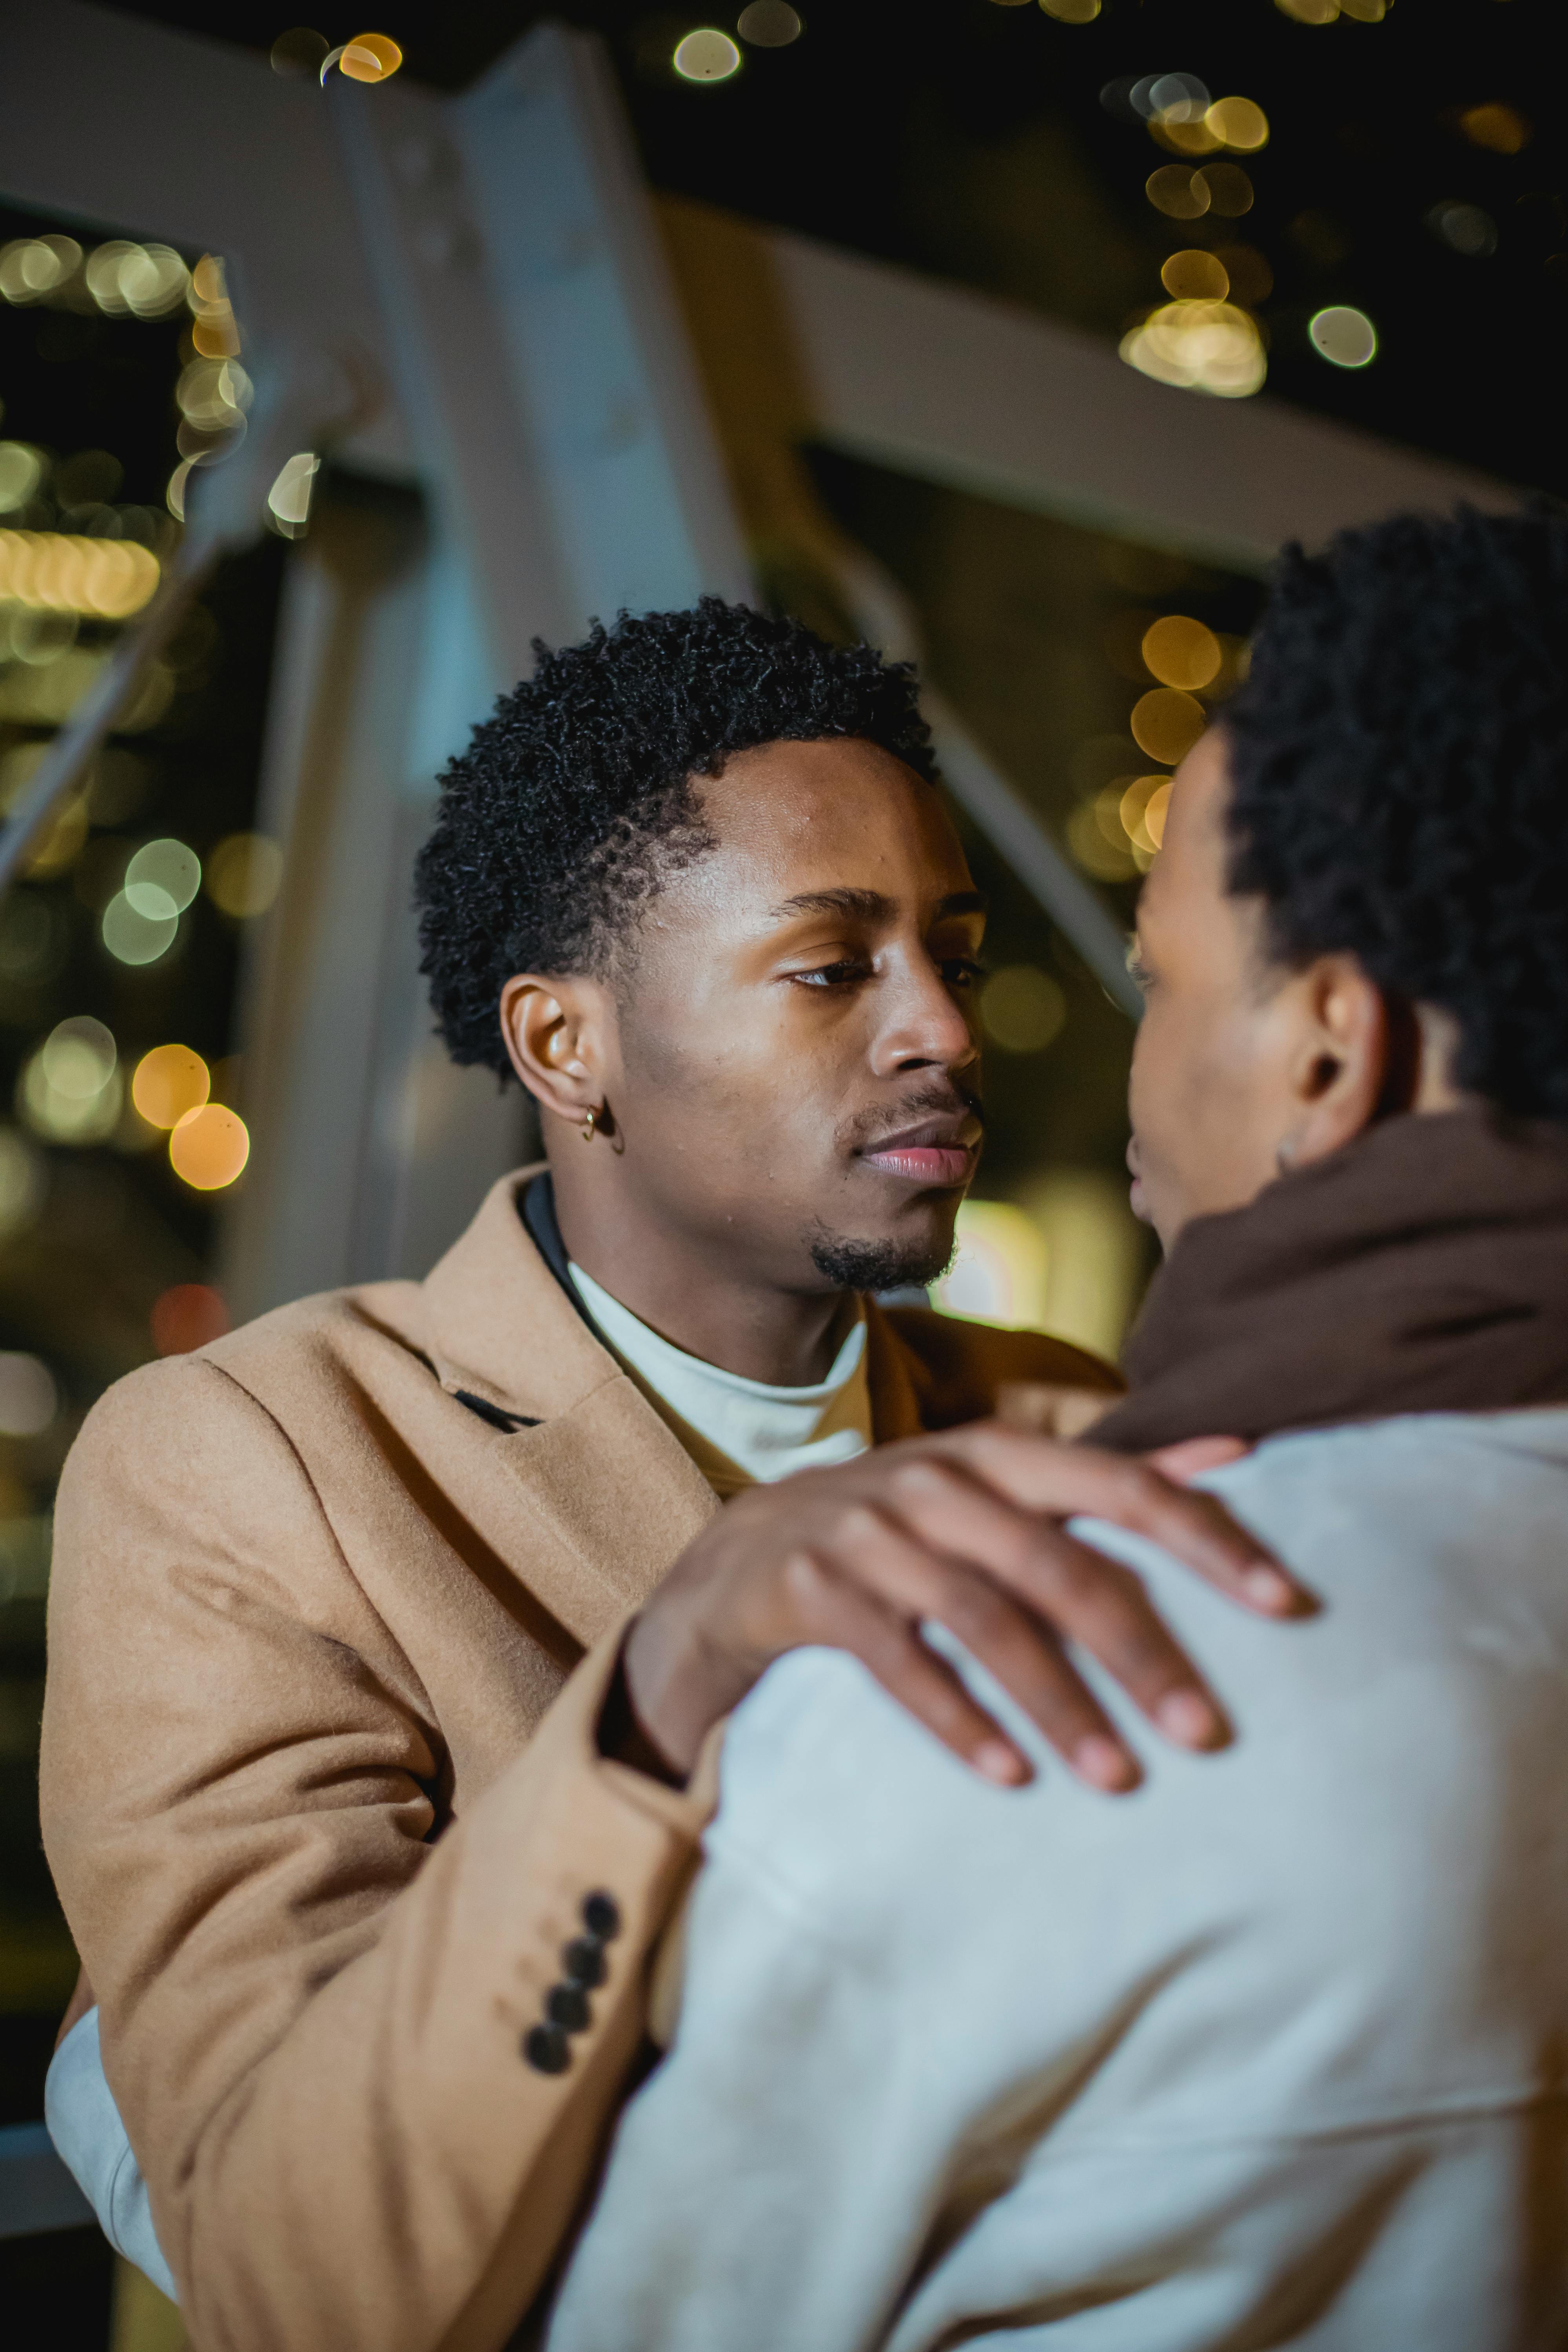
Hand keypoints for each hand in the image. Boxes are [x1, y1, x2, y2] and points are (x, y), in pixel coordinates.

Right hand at [622, 1421, 1306, 1792]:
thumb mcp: (1002, 1490)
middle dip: (1140, 1652)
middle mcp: (937, 1482)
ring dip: (1058, 1703)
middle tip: (1208, 1734)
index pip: (1124, 1485)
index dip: (1207, 1539)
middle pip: (1059, 1564)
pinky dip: (957, 1721)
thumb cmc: (904, 1533)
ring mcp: (868, 1533)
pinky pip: (895, 1662)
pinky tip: (1011, 1779)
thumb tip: (1239, 1451)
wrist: (738, 1562)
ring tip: (1120, 1781)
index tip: (1287, 1602)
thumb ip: (1112, 1478)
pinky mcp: (811, 1591)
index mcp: (1000, 1454)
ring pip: (982, 1618)